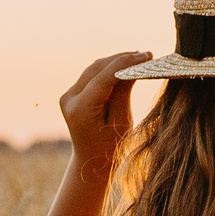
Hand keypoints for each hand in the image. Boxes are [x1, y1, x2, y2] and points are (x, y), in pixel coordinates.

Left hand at [60, 51, 149, 176]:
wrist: (91, 161)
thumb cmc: (110, 146)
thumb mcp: (122, 121)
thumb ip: (124, 93)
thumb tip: (132, 66)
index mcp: (81, 109)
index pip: (104, 77)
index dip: (126, 63)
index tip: (146, 55)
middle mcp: (69, 99)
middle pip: (97, 68)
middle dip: (121, 59)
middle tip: (145, 55)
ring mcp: (68, 95)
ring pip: (94, 69)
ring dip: (115, 62)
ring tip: (138, 58)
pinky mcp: (72, 94)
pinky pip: (92, 75)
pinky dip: (108, 69)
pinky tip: (125, 66)